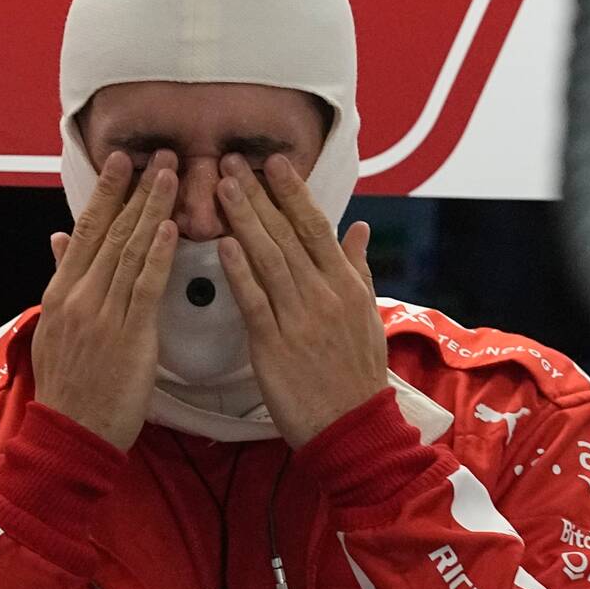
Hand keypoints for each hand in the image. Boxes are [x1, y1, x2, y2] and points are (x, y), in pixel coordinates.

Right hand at [32, 150, 178, 449]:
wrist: (70, 433)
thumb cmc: (69, 385)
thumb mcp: (54, 326)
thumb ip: (61, 277)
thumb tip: (57, 237)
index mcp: (62, 291)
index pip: (86, 230)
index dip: (106, 192)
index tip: (121, 161)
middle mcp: (80, 295)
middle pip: (110, 231)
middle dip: (136, 189)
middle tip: (160, 153)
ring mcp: (103, 314)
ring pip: (130, 250)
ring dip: (152, 208)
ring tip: (172, 175)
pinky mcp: (130, 335)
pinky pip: (145, 287)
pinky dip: (157, 255)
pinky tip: (170, 228)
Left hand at [215, 153, 387, 447]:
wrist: (352, 428)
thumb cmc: (357, 373)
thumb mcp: (368, 315)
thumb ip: (359, 268)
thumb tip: (359, 226)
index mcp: (345, 285)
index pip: (316, 227)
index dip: (293, 192)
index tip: (274, 162)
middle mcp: (324, 294)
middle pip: (287, 235)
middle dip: (258, 194)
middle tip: (231, 160)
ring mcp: (299, 319)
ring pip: (268, 259)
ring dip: (244, 219)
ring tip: (221, 187)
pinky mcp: (274, 346)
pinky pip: (255, 301)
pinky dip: (239, 271)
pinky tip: (223, 244)